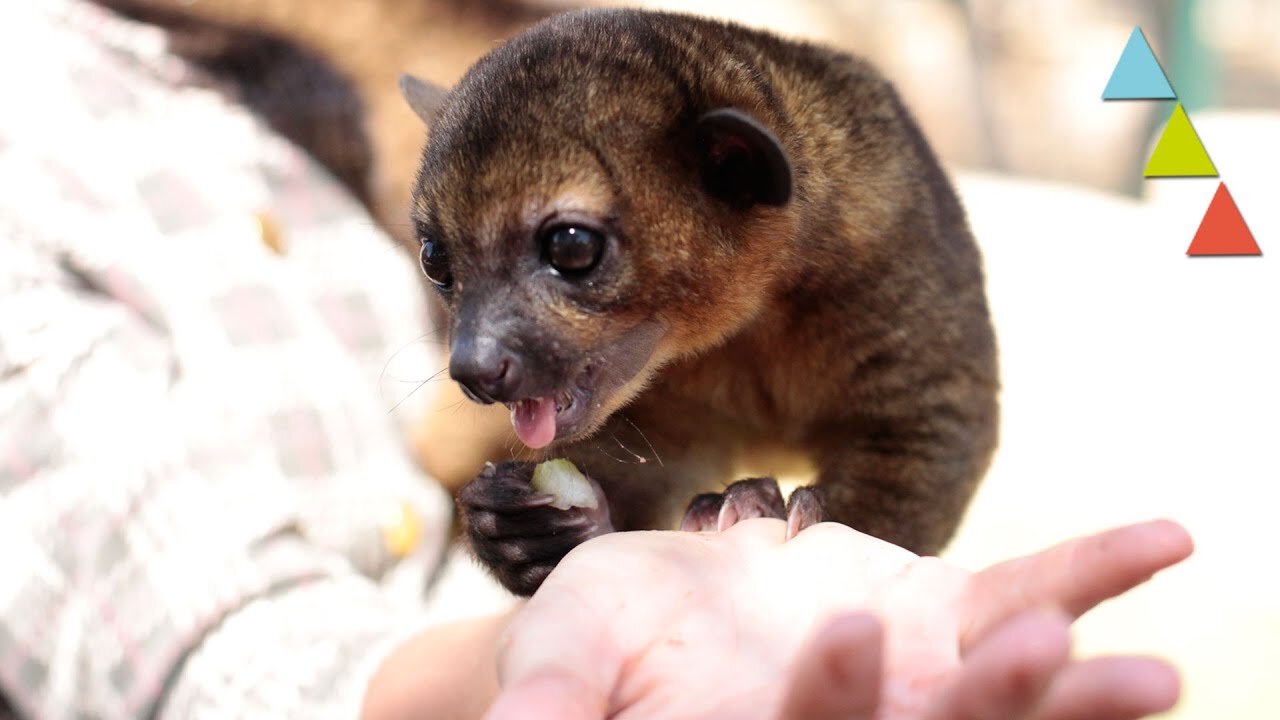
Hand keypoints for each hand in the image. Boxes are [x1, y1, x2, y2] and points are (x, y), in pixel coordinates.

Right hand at [486, 518, 1191, 718]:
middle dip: (994, 711)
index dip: (836, 703)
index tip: (844, 633)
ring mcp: (908, 683)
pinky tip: (1161, 541)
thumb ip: (552, 706)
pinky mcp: (938, 618)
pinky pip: (1021, 594)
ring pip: (998, 692)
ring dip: (1071, 689)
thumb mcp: (560, 666)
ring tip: (1144, 673)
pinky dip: (1088, 573)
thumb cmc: (592, 651)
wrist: (655, 619)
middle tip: (1059, 665)